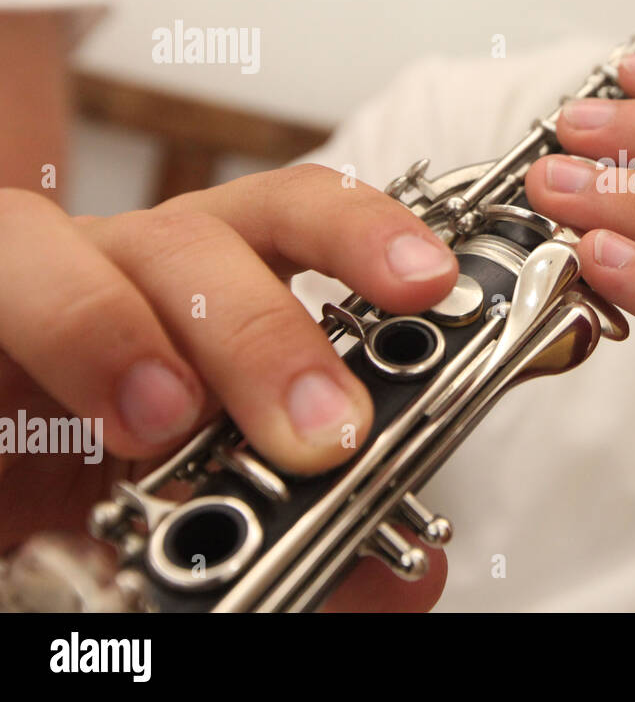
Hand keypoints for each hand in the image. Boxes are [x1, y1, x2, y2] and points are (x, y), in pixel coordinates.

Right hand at [0, 165, 454, 609]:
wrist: (2, 460)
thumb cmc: (108, 453)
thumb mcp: (221, 491)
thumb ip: (315, 529)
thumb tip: (409, 584)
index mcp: (220, 276)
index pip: (298, 213)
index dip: (364, 233)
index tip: (429, 283)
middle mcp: (132, 260)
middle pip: (199, 239)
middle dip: (265, 333)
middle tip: (322, 433)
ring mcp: (36, 278)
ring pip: (64, 251)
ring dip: (117, 335)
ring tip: (161, 423)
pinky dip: (28, 350)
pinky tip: (31, 429)